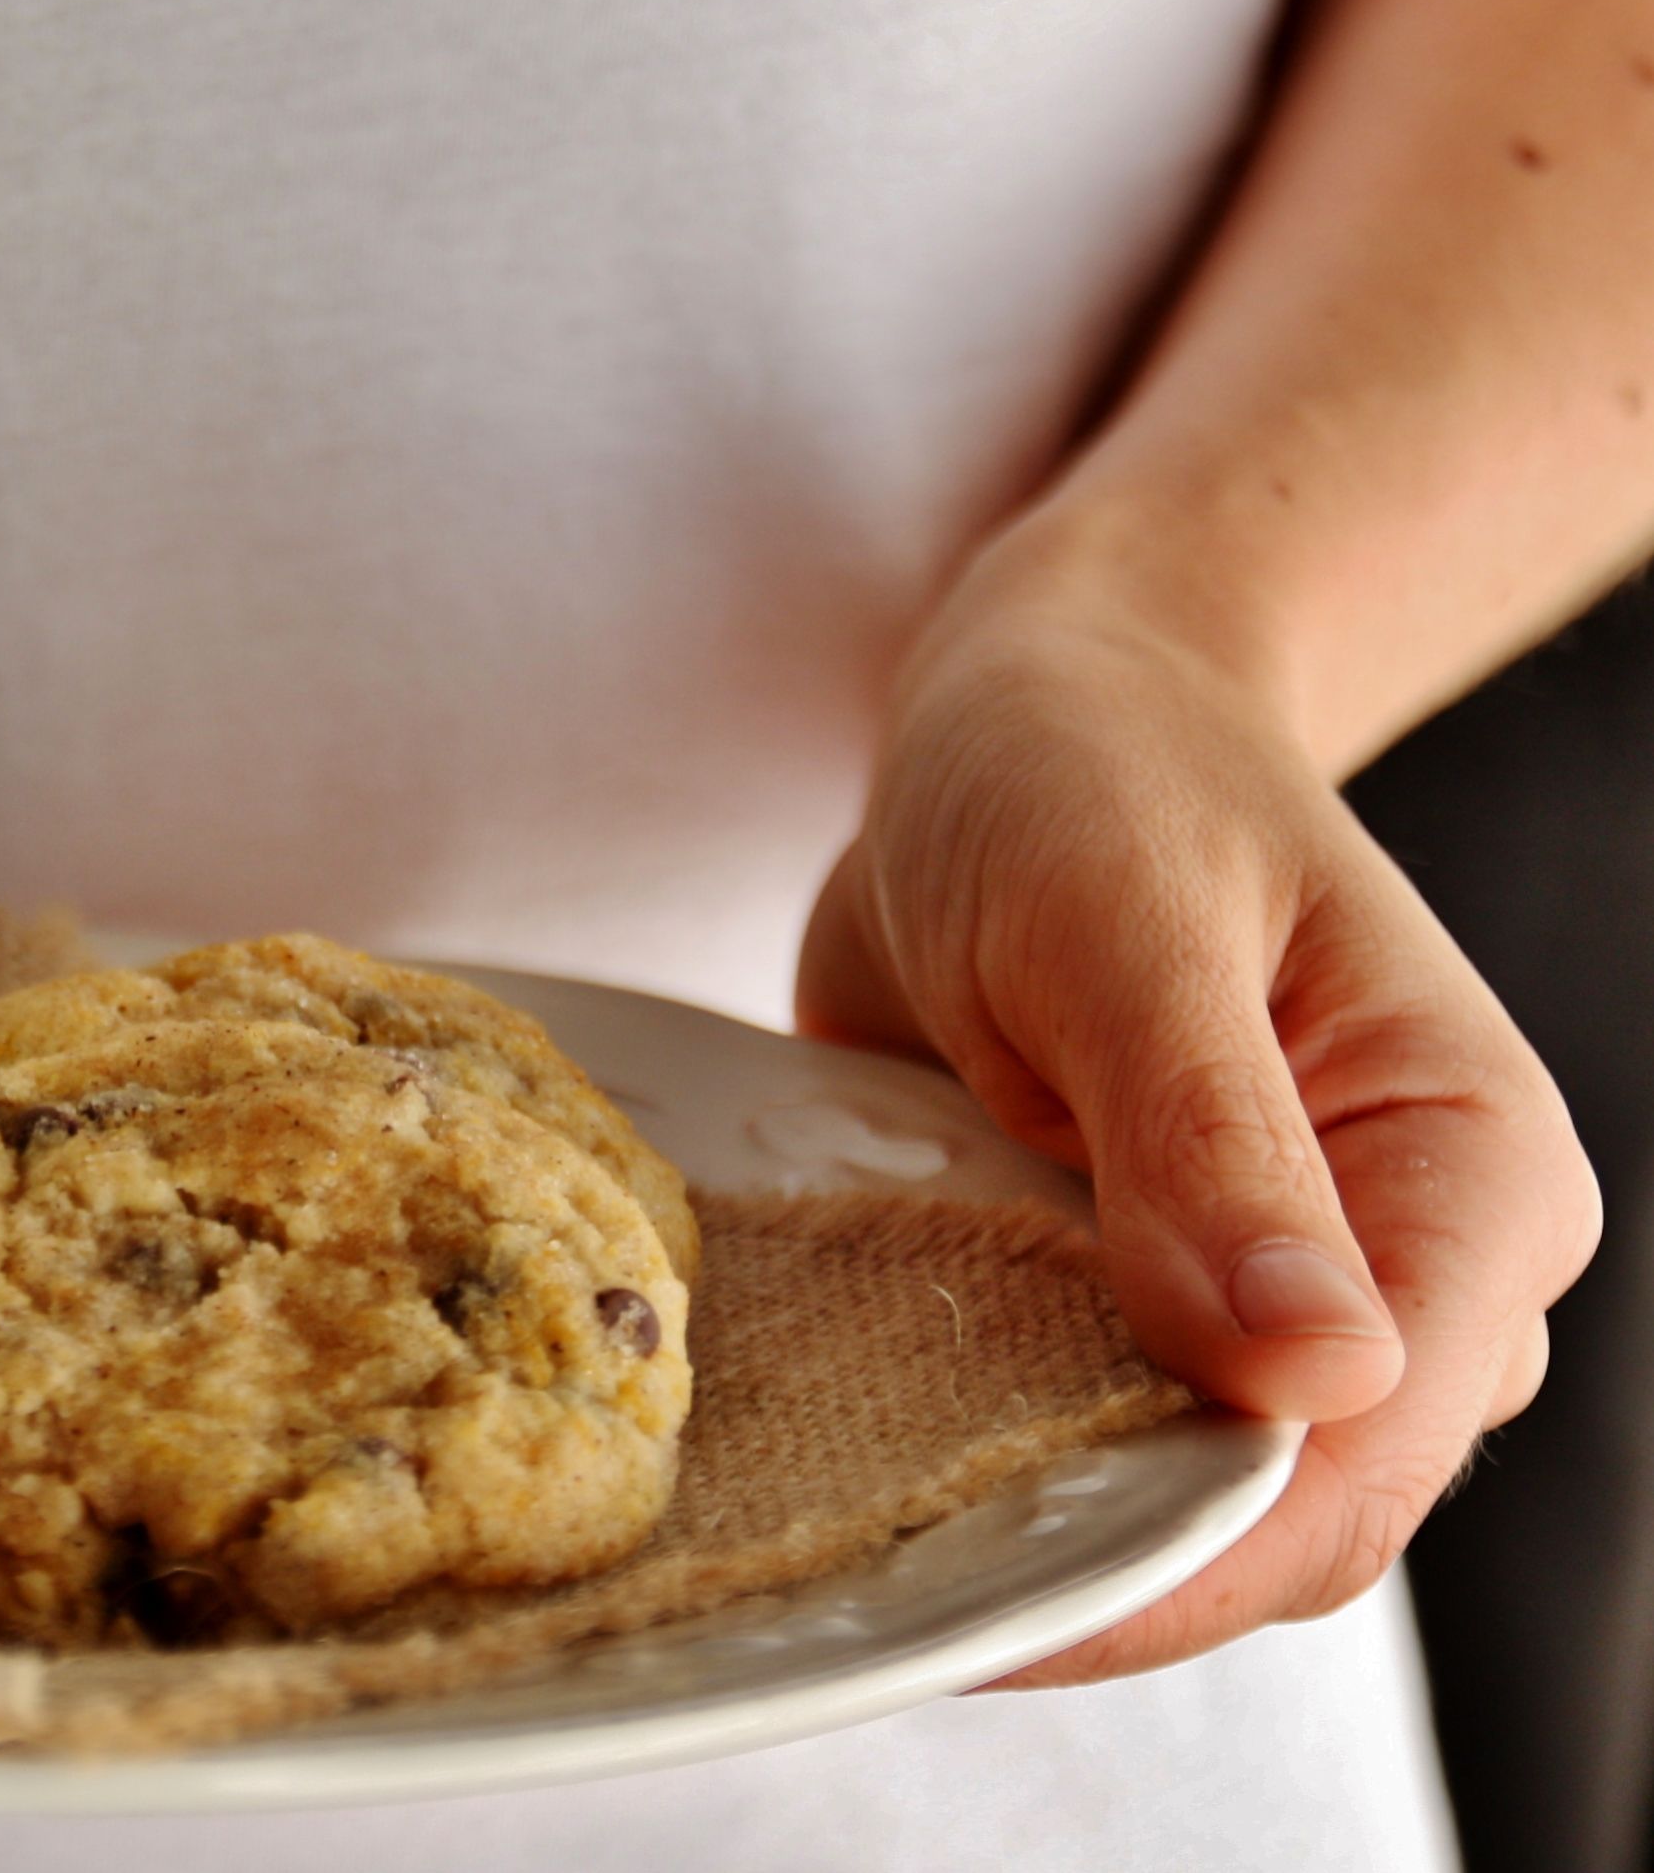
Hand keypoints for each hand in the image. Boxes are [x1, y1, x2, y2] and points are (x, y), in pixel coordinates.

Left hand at [795, 563, 1599, 1684]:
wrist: (1039, 707)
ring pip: (1166, 1501)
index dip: (1189, 1552)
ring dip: (1014, 1524)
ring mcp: (1266, 1304)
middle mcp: (1402, 1276)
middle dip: (1092, 1567)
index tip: (999, 1595)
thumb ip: (1207, 1137)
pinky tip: (840, 1459)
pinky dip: (968, 1452)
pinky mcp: (1138, 1298)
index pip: (1366, 1456)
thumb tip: (1312, 1376)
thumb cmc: (1098, 768)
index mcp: (1470, 1180)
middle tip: (866, 1584)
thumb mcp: (1125, 917)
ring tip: (834, 1538)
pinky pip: (1068, 1429)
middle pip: (1277, 1520)